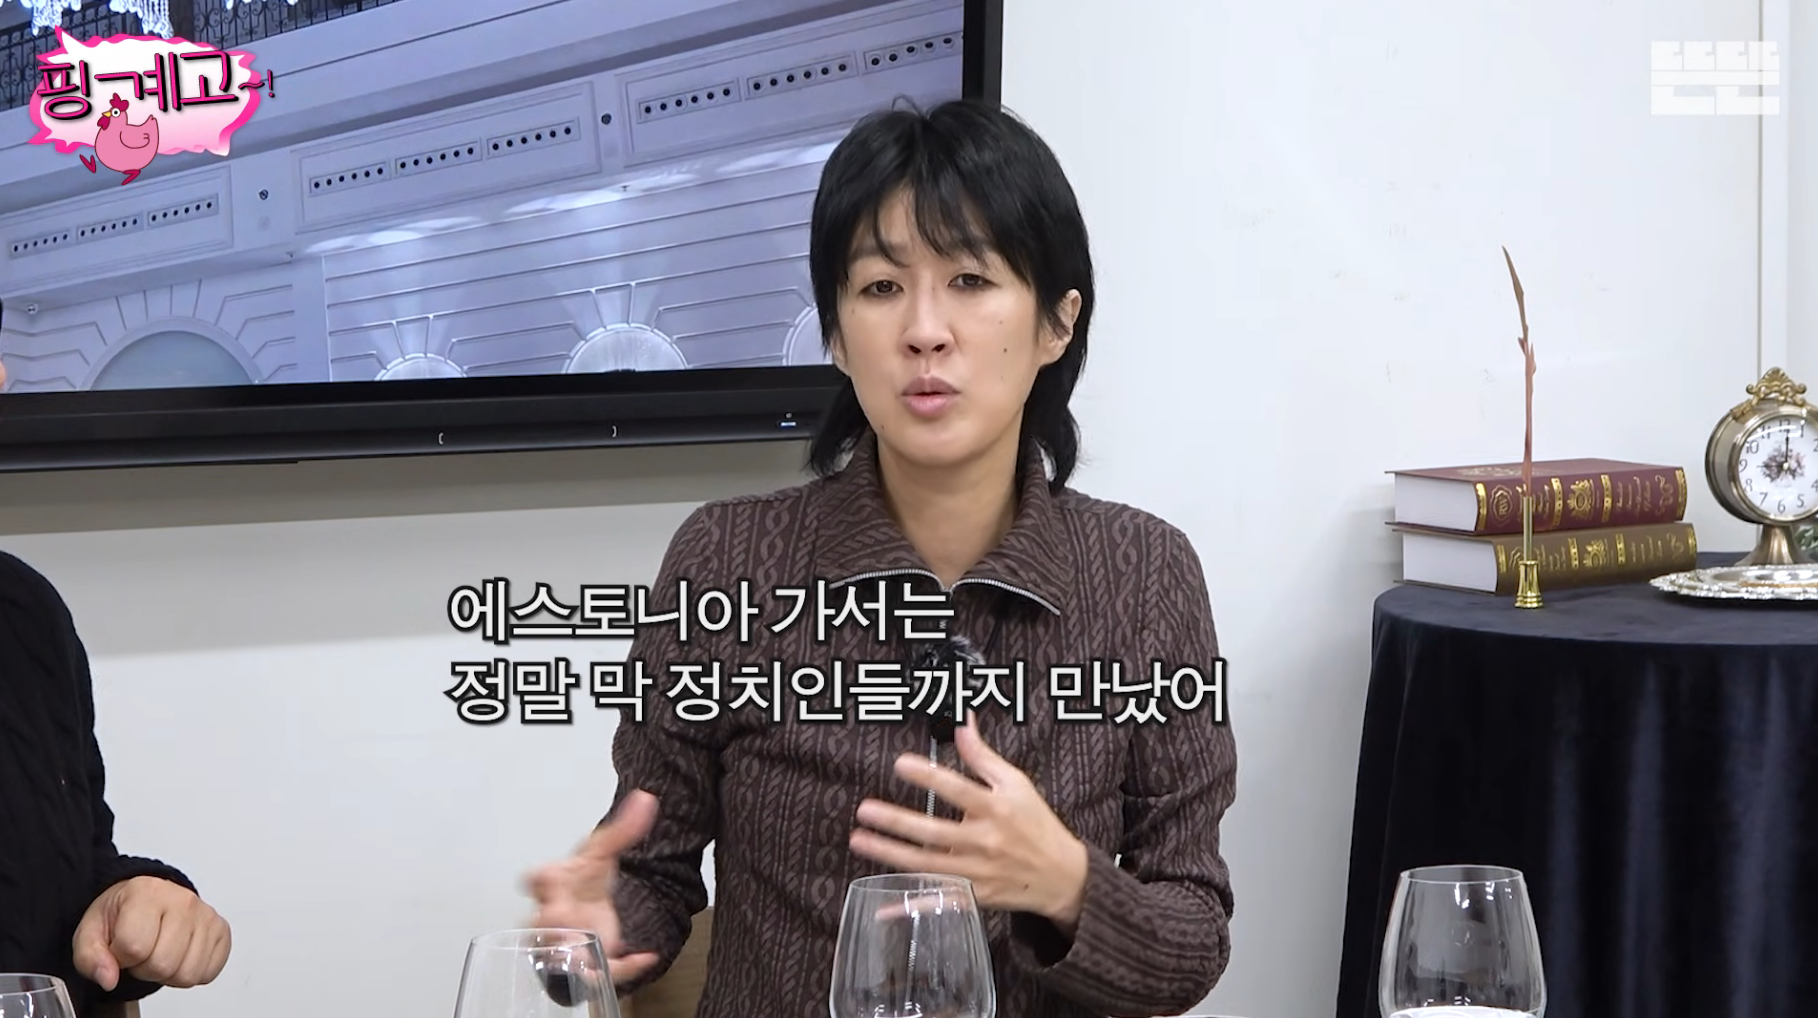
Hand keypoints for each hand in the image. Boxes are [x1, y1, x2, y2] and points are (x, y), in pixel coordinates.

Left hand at [72, 876, 230, 991]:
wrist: (146, 898)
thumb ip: (90, 958)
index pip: (134, 947)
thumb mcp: (90, 932)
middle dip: (145, 968)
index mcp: (146, 894)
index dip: (121, 958)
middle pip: (163, 964)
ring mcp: (206, 915)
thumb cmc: (120, 914)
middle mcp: (183, 900)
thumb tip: (108, 978)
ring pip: (187, 974)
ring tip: (160, 953)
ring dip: (169, 973)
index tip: (121, 947)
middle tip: (142, 952)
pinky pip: (208, 972)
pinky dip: (191, 972)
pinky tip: (179, 956)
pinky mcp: (222, 930)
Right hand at [523, 789, 662, 985]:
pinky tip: (644, 956)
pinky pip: (598, 972)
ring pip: (557, 952)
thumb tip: (647, 798)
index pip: (537, 879)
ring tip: (585, 952)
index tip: (547, 874)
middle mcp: (552, 914)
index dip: (539, 878)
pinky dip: (623, 967)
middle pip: (540, 921)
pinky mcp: (584, 963)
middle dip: (548, 921)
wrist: (590, 907)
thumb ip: (624, 829)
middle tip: (563, 915)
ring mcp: (565, 941)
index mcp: (553, 884)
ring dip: (569, 951)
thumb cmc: (583, 880)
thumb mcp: (603, 852)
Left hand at [849, 723, 1089, 934]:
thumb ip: (983, 756)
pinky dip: (910, 907)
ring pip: (928, 866)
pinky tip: (881, 906)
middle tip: (865, 810)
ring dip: (891, 855)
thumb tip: (961, 723)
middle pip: (935, 833)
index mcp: (996, 809)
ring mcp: (977, 874)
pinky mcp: (973, 898)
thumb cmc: (1035, 823)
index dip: (928, 777)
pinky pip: (937, 903)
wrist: (1061, 875)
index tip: (900, 764)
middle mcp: (985, 842)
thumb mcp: (1016, 783)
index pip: (958, 790)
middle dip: (897, 822)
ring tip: (859, 840)